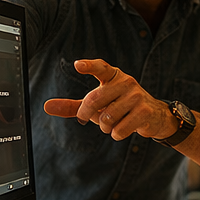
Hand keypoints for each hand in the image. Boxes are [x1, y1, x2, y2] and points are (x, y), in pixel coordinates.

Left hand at [43, 59, 175, 140]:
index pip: (100, 67)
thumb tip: (46, 106)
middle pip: (94, 100)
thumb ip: (73, 106)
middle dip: (86, 114)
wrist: (153, 116)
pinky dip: (117, 134)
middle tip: (87, 118)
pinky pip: (119, 129)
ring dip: (105, 127)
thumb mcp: (96, 105)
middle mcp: (126, 81)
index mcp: (113, 76)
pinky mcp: (144, 111)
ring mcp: (136, 96)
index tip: (78, 65)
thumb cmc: (118, 107)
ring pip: (107, 118)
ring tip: (112, 123)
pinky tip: (125, 128)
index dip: (89, 66)